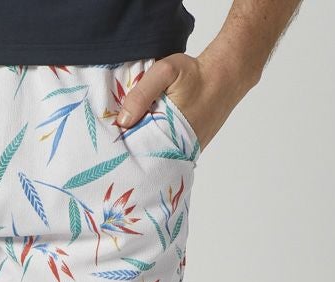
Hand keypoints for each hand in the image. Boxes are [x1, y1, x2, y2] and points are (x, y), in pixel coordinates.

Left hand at [113, 51, 256, 151]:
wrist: (226, 76)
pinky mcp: (190, 149)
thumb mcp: (165, 72)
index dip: (122, 146)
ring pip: (156, 155)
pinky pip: (168, 151)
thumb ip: (141, 94)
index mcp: (169, 137)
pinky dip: (157, 144)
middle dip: (131, 149)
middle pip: (146, 157)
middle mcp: (178, 151)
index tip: (108, 142)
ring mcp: (186, 153)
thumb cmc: (196, 74)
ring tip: (129, 136)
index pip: (138, 151)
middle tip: (114, 141)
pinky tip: (149, 133)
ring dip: (144, 147)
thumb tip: (122, 121)